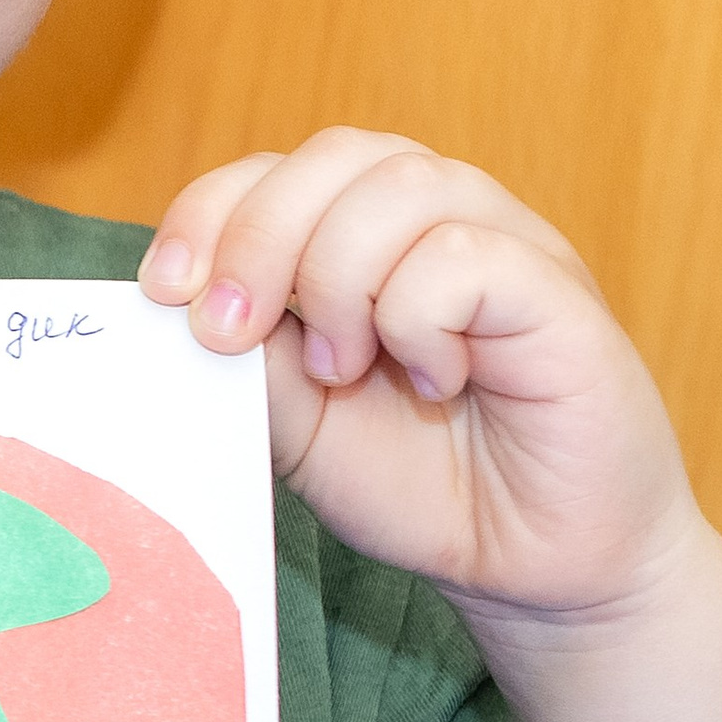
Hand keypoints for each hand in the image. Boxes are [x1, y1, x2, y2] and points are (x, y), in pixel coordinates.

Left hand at [140, 129, 696, 620]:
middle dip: (258, 239)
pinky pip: (466, 254)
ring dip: (340, 280)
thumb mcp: (299, 427)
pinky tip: (435, 379)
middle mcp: (436, 219)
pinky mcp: (557, 289)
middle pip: (334, 156)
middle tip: (230, 335)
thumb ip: (251, 359)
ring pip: (402, 184)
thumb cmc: (421, 483)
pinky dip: (418, 318)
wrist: (533, 566)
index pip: (276, 171)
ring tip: (343, 371)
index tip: (165, 292)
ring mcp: (504, 243)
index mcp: (361, 236)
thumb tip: (183, 304)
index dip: (211, 213)